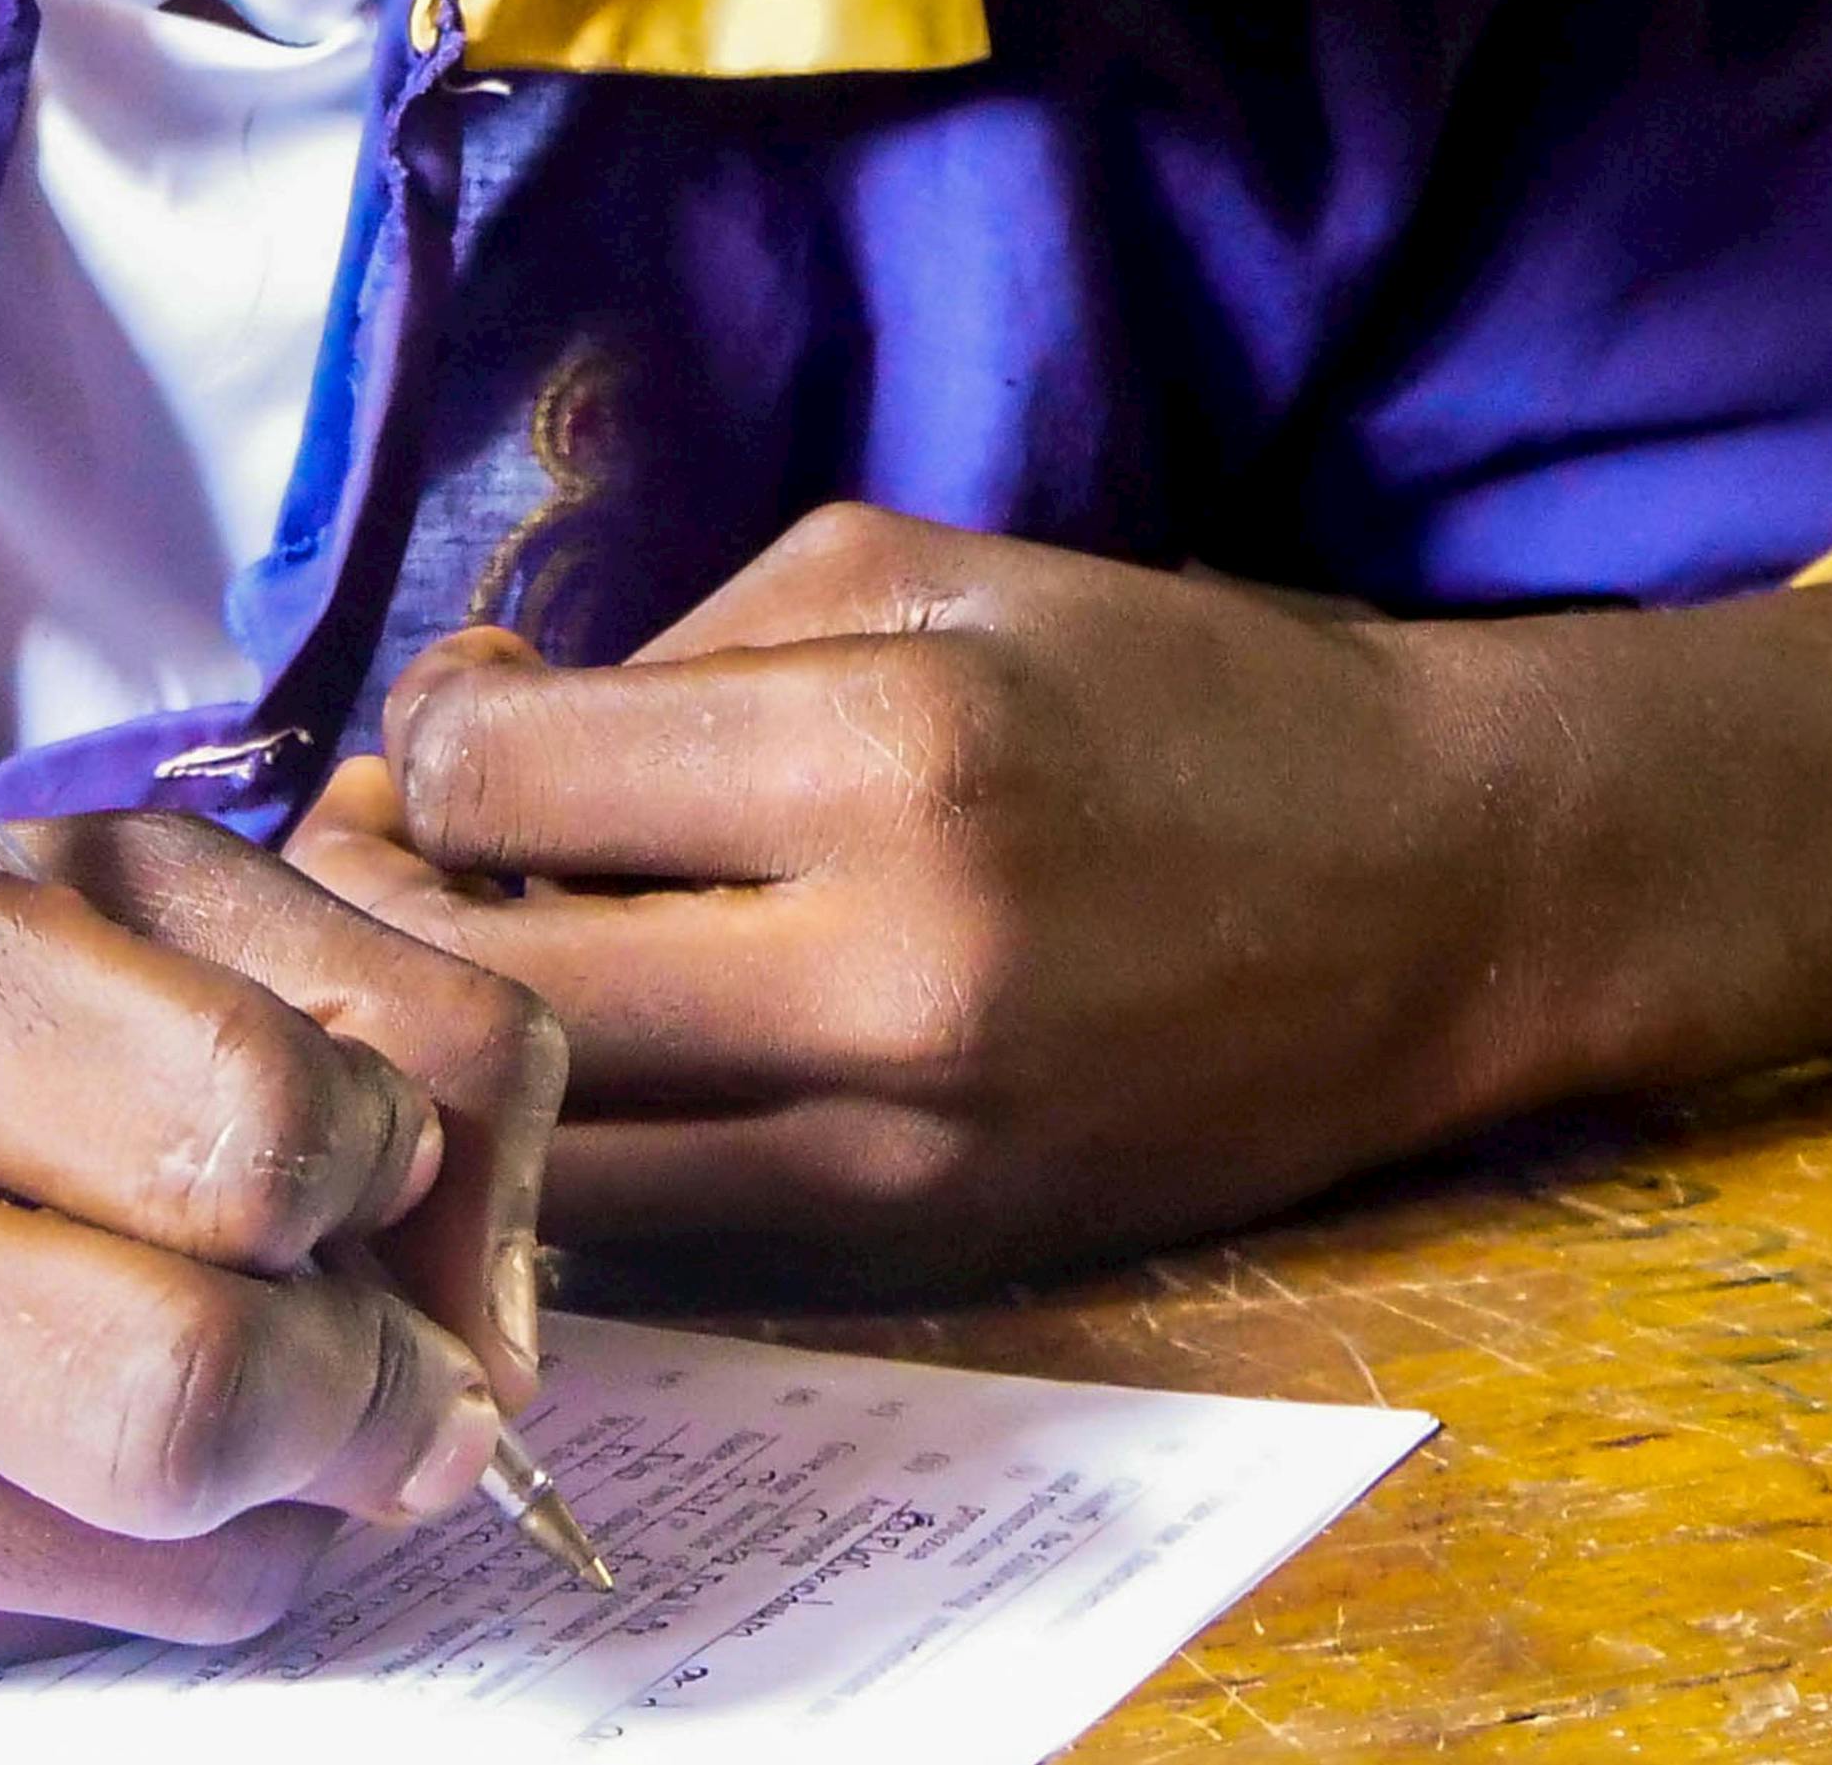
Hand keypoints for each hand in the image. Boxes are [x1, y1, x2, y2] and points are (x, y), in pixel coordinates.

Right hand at [0, 818, 567, 1695]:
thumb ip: (323, 998)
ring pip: (183, 1564)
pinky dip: (159, 1561)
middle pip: (203, 1396)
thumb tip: (486, 1289)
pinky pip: (77, 1637)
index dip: (387, 1159)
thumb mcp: (36, 882)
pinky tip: (69, 1449)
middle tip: (390, 1352)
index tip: (363, 1150)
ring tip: (236, 1378)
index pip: (244, 1127)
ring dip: (299, 1492)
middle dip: (380, 1387)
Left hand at [292, 507, 1531, 1290]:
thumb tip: (461, 735)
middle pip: (482, 998)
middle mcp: (889, 975)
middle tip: (390, 874)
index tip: (468, 731)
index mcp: (895, 754)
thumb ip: (676, 644)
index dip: (430, 744)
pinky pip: (660, 1242)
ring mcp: (906, 1150)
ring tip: (478, 985)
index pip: (496, 777)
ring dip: (465, 1075)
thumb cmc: (1181, 698)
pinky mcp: (925, 1258)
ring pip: (543, 1162)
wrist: (1445, 895)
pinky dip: (582, 1168)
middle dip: (386, 926)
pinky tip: (599, 1079)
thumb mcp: (931, 573)